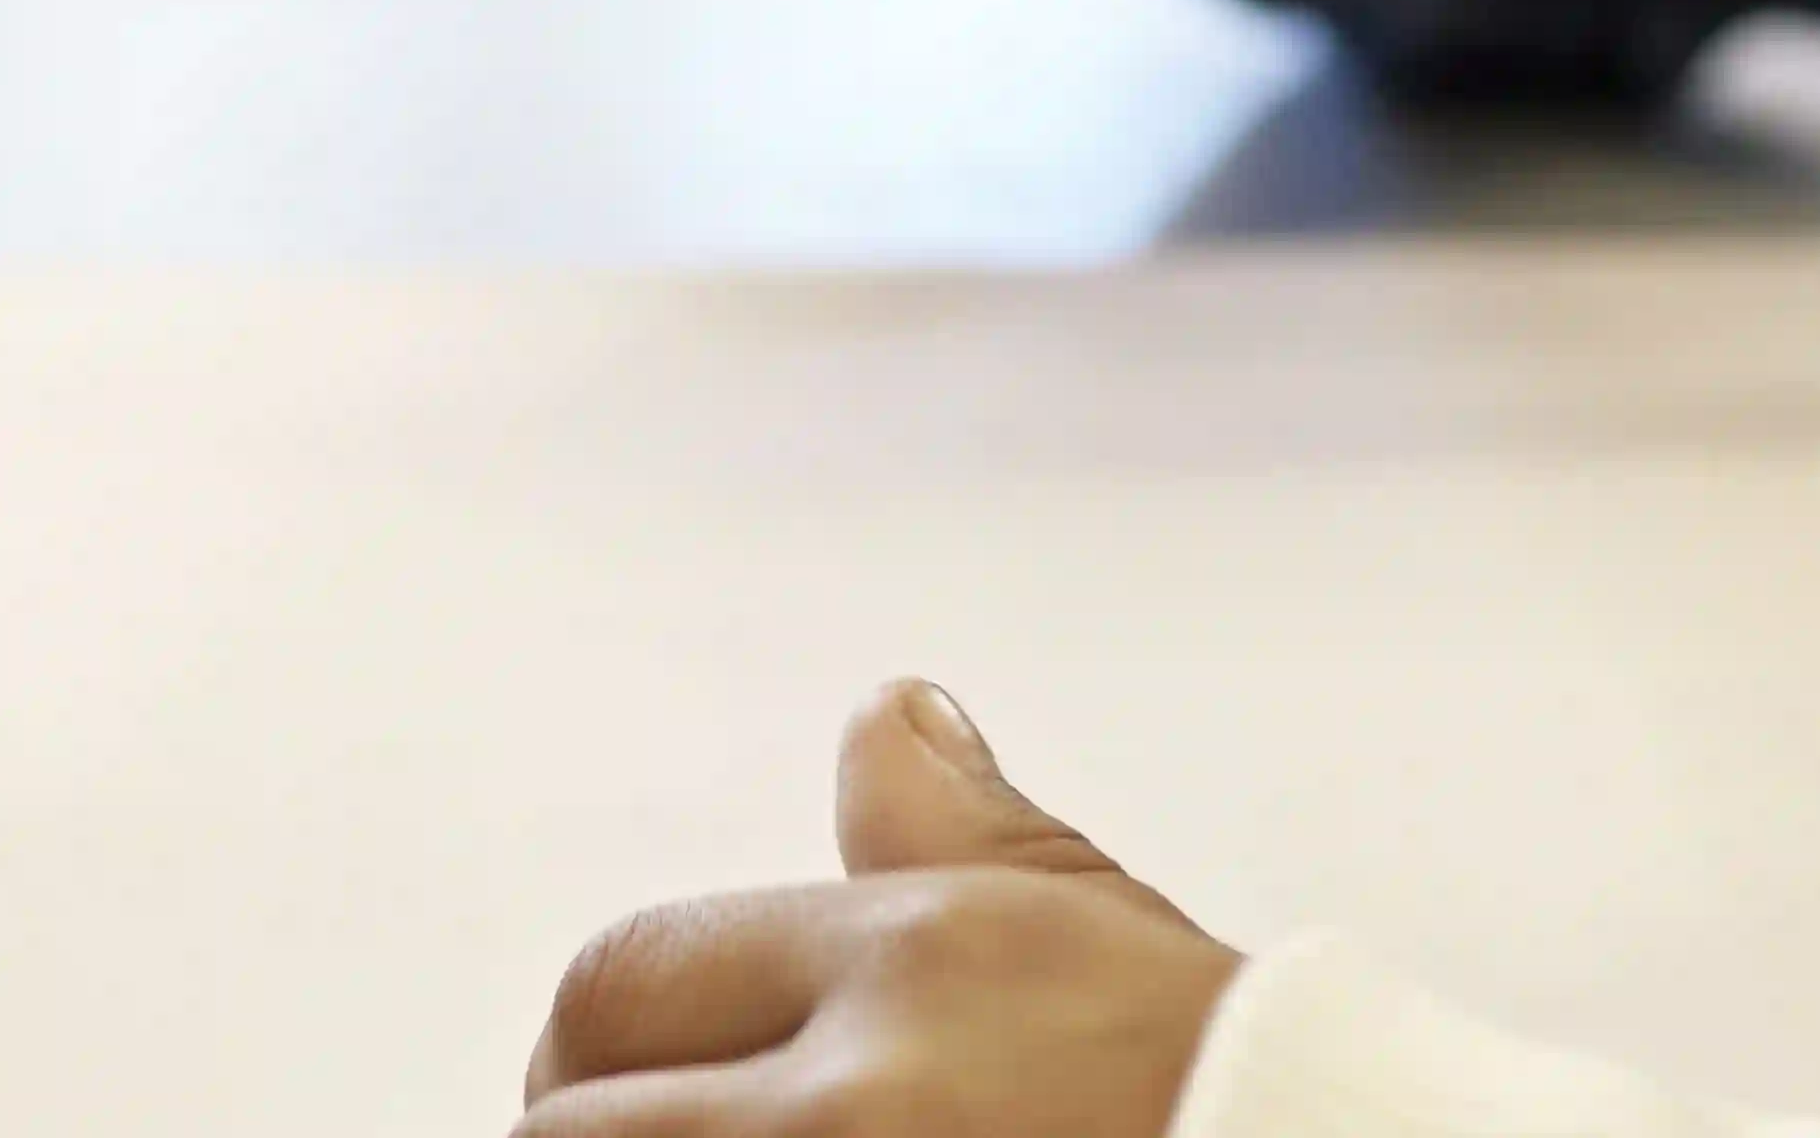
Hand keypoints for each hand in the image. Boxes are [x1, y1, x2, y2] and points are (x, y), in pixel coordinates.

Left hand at [522, 685, 1239, 1136]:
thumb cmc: (1248, 1106)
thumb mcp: (1103, 940)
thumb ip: (962, 837)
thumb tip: (888, 722)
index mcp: (918, 970)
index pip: (622, 978)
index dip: (610, 1039)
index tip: (634, 1081)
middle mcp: (855, 1112)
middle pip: (572, 1117)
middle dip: (594, 1125)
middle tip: (682, 1128)